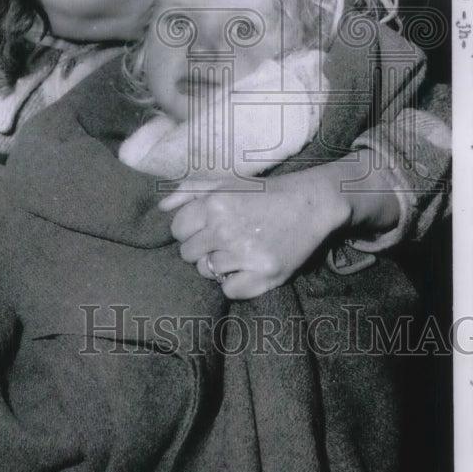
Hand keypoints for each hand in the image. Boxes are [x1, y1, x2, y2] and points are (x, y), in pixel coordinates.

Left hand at [158, 166, 355, 298]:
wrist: (311, 204)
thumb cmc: (265, 191)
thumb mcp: (226, 181)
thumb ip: (190, 190)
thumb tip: (161, 207)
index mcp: (215, 204)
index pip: (177, 229)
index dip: (189, 229)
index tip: (205, 226)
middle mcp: (226, 230)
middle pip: (188, 253)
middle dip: (201, 247)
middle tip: (223, 238)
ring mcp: (246, 255)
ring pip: (207, 272)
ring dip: (218, 263)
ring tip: (237, 250)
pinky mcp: (265, 276)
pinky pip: (229, 290)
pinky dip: (235, 281)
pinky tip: (247, 266)